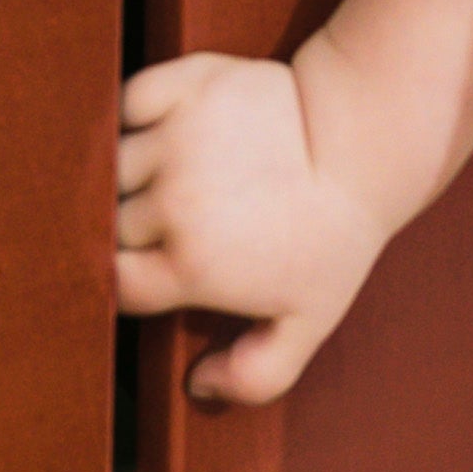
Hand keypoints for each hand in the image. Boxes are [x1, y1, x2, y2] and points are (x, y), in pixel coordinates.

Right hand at [114, 47, 394, 408]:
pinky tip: (158, 130)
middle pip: (111, 226)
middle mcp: (174, 203)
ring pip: (111, 165)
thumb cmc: (334, 235)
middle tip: (166, 225)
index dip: (128, 284)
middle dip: (129, 232)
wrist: (361, 140)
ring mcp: (176, 139)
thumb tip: (198, 385)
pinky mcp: (185, 86)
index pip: (117, 285)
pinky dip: (130, 115)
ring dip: (126, 174)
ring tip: (164, 178)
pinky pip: (127, 102)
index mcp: (193, 265)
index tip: (150, 274)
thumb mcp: (310, 321)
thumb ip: (257, 374)